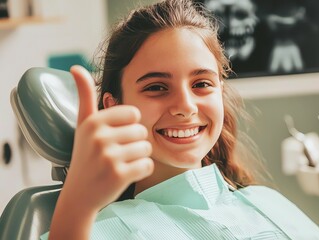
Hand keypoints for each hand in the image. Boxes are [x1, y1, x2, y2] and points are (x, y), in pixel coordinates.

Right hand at [61, 65, 153, 211]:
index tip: (115, 137)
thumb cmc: (85, 156)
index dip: (129, 127)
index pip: (134, 113)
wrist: (79, 195)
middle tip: (116, 154)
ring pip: (147, 148)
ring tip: (121, 164)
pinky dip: (141, 171)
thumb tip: (76, 67)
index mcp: (94, 121)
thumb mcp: (83, 125)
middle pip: (142, 131)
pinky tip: (125, 175)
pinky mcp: (119, 175)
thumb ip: (84, 95)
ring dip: (139, 157)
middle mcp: (100, 137)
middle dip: (134, 144)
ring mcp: (109, 157)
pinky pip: (148, 165)